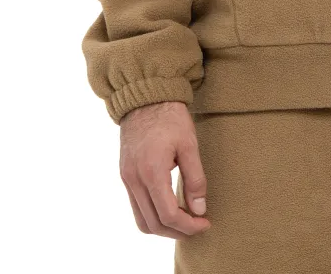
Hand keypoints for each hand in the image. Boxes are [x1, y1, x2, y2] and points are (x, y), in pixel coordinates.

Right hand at [119, 100, 211, 239]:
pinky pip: (136, 206)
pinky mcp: (126, 175)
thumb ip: (195, 178)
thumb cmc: (170, 118)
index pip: (168, 214)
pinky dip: (153, 215)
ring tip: (185, 221)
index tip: (205, 223)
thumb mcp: (189, 144)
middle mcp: (134, 180)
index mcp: (151, 172)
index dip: (188, 225)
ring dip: (163, 227)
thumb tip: (200, 209)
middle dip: (177, 231)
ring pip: (142, 220)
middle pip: (153, 224)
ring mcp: (127, 179)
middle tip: (198, 226)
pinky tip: (171, 207)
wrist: (145, 98)